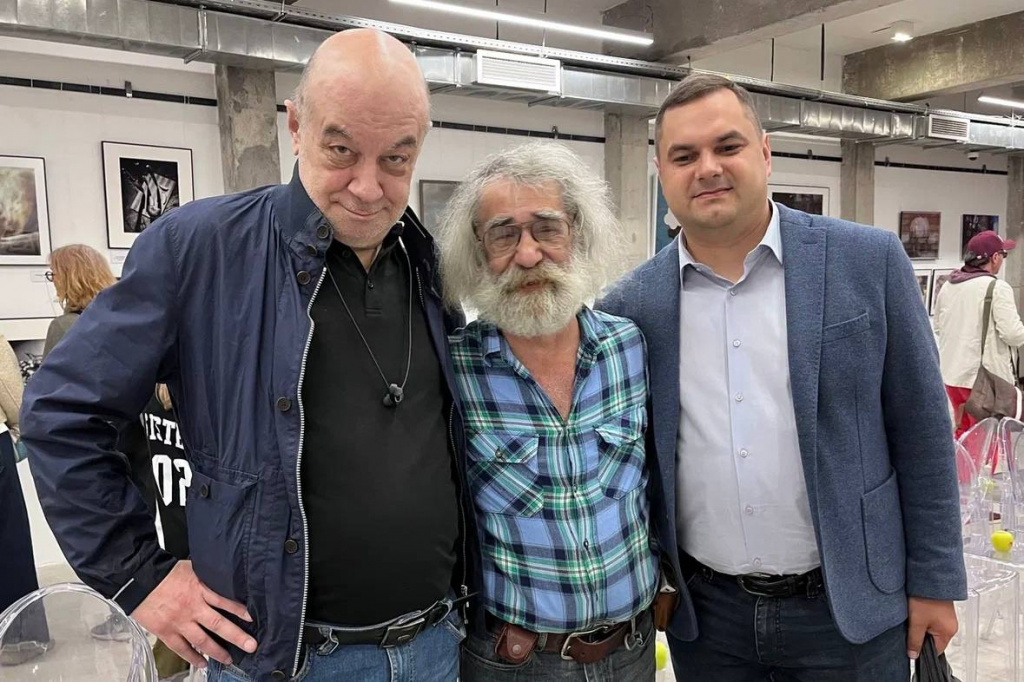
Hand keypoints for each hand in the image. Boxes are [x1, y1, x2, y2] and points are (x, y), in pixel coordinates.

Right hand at [131, 560, 257, 667]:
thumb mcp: (192, 568)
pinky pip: (181, 648)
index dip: (239, 610)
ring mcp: (179, 622)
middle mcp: (192, 607)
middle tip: (250, 645)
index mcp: (200, 589)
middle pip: (218, 624)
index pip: (225, 601)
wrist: (140, 579)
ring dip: (217, 652)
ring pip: (202, 640)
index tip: (251, 618)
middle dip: (236, 636)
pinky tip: (202, 663)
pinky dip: (192, 657)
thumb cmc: (166, 572)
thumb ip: (207, 577)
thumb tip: (223, 576)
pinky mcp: (166, 632)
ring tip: (229, 659)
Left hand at [906, 596, 957, 659]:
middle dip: (921, 636)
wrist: (929, 577)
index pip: (935, 650)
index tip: (911, 644)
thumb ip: (915, 640)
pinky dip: (923, 618)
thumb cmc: (925, 598)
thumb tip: (913, 655)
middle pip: (933, 640)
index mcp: (948, 632)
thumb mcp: (917, 622)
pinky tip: (917, 611)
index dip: (922, 649)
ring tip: (914, 617)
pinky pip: (932, 620)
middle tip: (911, 627)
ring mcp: (947, 617)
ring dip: (921, 626)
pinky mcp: (941, 609)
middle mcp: (950, 626)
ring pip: (931, 629)